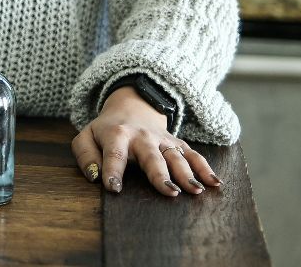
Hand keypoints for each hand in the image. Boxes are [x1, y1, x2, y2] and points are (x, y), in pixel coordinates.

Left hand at [72, 86, 220, 196]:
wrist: (130, 108)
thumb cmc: (105, 131)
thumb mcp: (86, 137)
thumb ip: (85, 155)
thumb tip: (94, 177)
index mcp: (117, 135)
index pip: (114, 154)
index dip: (112, 171)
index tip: (113, 189)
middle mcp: (142, 137)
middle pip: (152, 157)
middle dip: (160, 175)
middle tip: (169, 193)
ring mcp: (163, 140)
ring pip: (176, 156)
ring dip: (187, 173)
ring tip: (195, 190)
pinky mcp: (177, 144)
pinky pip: (193, 155)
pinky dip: (205, 168)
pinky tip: (215, 183)